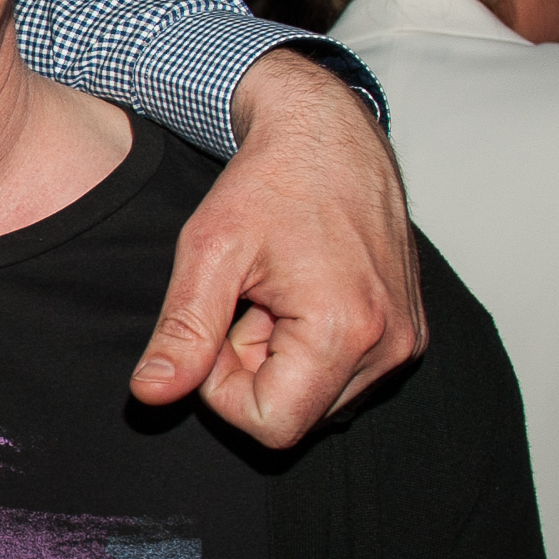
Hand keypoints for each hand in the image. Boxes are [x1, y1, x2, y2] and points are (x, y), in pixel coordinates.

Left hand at [132, 47, 424, 447]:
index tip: (215, 328)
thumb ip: (182, 331)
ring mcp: (405, 341)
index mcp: (346, 330)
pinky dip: (306, 346)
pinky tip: (297, 295)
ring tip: (272, 294)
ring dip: (277, 358)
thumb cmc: (269, 182)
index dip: (222, 389)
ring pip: (315, 398)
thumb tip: (151, 395)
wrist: (328, 134)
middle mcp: (391, 346)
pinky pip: (341, 375)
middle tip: (245, 302)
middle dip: (251, 370)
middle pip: (294, 414)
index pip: (269, 424)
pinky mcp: (407, 333)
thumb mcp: (209, 251)